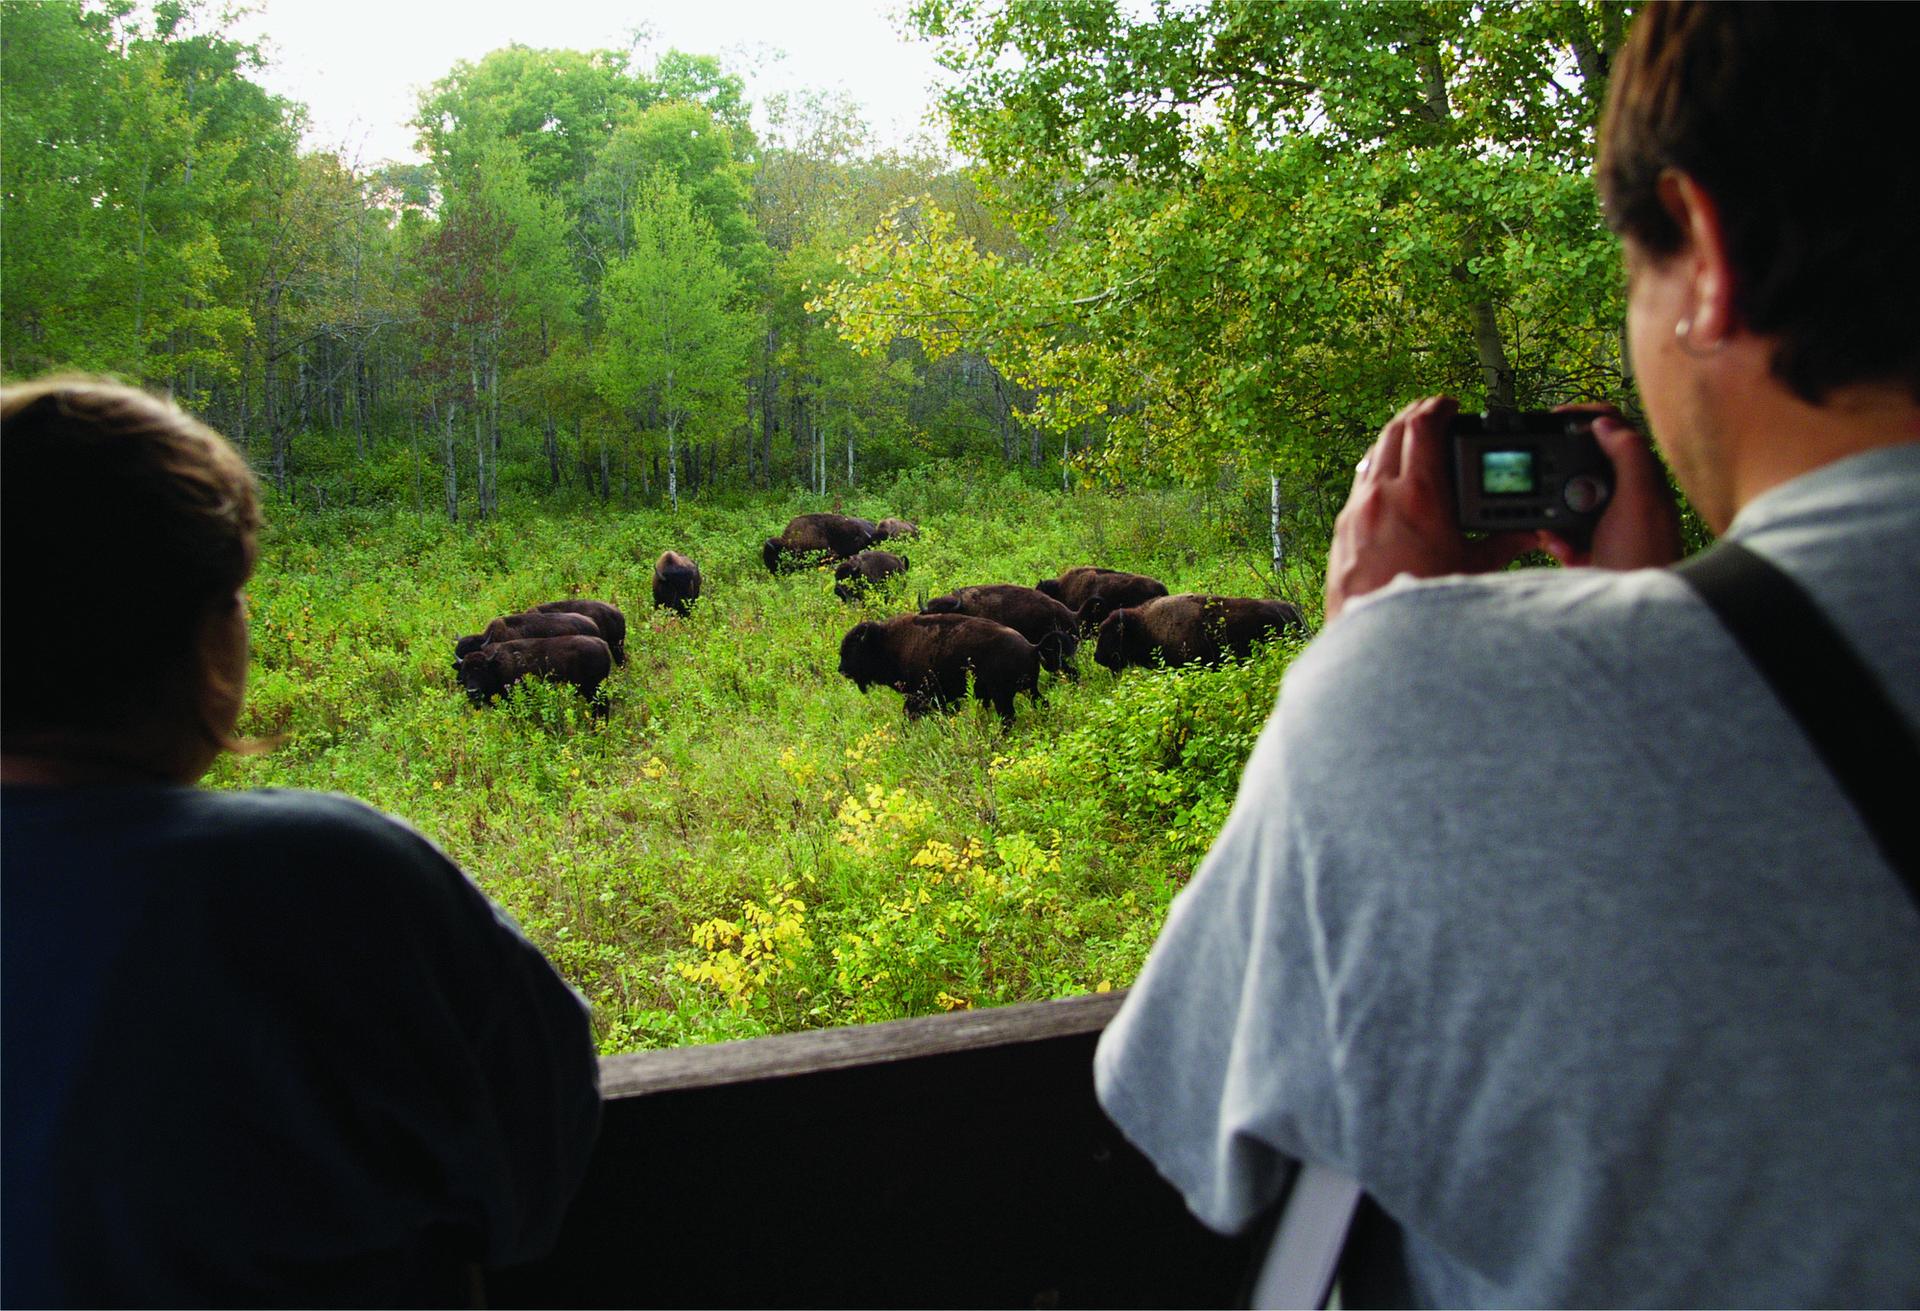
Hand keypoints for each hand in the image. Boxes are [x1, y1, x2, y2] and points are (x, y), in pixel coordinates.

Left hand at [1324, 396, 1535, 623]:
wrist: (1380, 641)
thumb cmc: (1426, 605)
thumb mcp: (1474, 569)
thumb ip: (1504, 544)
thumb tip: (1531, 535)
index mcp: (1418, 495)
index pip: (1423, 427)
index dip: (1438, 407)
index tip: (1450, 404)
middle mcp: (1380, 496)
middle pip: (1393, 432)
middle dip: (1415, 415)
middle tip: (1434, 412)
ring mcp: (1356, 512)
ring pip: (1371, 456)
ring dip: (1392, 440)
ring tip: (1412, 440)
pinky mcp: (1342, 531)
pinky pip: (1359, 484)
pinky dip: (1376, 470)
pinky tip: (1388, 480)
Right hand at [1535, 407, 1683, 569]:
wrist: (1632, 612)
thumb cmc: (1645, 555)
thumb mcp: (1638, 499)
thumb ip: (1627, 455)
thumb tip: (1603, 422)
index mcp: (1641, 476)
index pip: (1614, 428)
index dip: (1585, 416)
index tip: (1553, 417)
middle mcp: (1626, 494)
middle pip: (1583, 461)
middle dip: (1558, 471)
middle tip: (1539, 478)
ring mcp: (1607, 522)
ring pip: (1567, 498)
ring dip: (1553, 511)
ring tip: (1552, 528)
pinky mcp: (1592, 546)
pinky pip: (1563, 531)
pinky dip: (1556, 539)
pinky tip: (1561, 550)